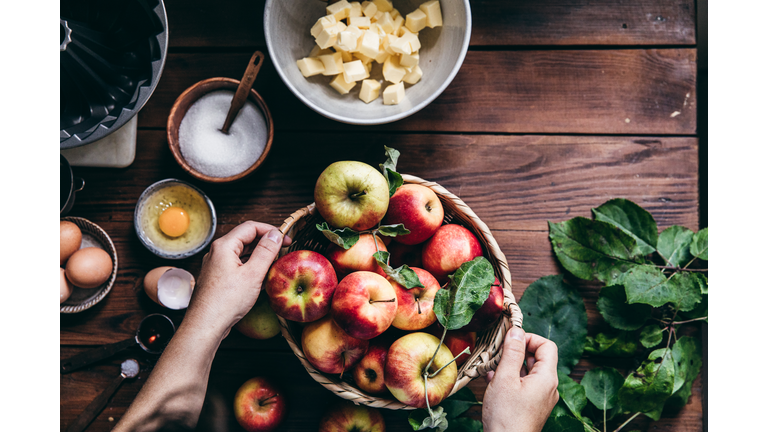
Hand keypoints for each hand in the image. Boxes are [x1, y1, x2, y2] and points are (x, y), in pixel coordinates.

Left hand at [184, 221, 290, 338]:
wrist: (205, 325)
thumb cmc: (226, 302)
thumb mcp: (253, 274)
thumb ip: (266, 252)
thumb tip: (275, 235)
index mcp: (224, 246)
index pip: (250, 227)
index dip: (270, 230)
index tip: (285, 239)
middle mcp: (217, 253)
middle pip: (245, 239)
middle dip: (265, 243)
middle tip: (283, 251)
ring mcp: (216, 266)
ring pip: (241, 253)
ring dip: (259, 256)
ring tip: (274, 265)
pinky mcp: (217, 279)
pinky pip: (237, 266)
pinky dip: (250, 267)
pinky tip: (260, 278)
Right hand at [482, 327, 558, 431]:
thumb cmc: (506, 416)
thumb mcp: (505, 378)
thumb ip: (512, 353)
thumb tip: (516, 331)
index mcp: (547, 378)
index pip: (547, 346)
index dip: (529, 338)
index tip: (511, 340)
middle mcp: (548, 388)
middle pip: (537, 358)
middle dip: (516, 352)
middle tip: (497, 352)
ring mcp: (541, 399)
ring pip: (528, 373)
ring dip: (510, 366)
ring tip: (491, 367)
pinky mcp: (531, 407)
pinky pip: (524, 386)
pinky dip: (510, 379)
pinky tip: (492, 381)